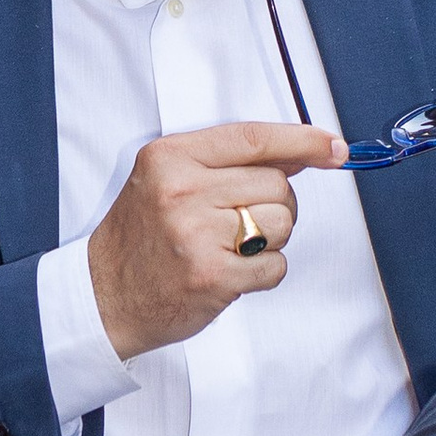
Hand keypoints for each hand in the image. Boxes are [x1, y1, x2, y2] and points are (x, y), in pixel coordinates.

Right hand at [87, 120, 345, 360]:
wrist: (102, 296)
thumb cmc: (139, 238)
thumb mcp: (168, 179)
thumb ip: (228, 162)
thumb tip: (300, 151)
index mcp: (170, 157)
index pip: (252, 139)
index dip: (302, 140)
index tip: (333, 147)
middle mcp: (182, 191)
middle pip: (277, 185)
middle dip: (276, 205)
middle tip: (243, 223)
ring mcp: (196, 235)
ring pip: (282, 224)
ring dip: (270, 240)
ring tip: (231, 248)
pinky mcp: (212, 277)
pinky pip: (275, 266)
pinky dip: (263, 272)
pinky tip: (231, 272)